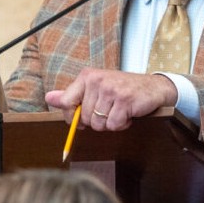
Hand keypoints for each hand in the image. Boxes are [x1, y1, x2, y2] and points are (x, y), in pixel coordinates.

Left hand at [46, 68, 177, 130]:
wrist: (154, 87)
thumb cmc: (122, 90)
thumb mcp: (95, 89)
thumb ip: (71, 95)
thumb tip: (49, 98)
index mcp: (87, 76)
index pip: (67, 103)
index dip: (74, 117)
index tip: (85, 117)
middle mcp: (97, 81)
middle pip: (85, 118)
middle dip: (98, 121)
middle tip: (111, 110)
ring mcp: (111, 90)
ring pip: (99, 124)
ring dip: (111, 123)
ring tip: (120, 111)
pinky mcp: (125, 100)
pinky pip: (114, 125)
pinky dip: (122, 124)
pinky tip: (128, 114)